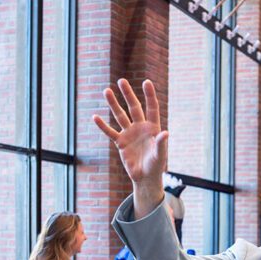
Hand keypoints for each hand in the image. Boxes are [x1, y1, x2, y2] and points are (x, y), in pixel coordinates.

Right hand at [93, 79, 167, 215]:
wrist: (145, 178)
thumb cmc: (156, 166)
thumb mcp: (160, 155)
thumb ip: (162, 144)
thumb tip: (165, 133)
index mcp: (153, 127)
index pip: (151, 107)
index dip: (149, 95)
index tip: (146, 82)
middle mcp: (140, 127)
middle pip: (133, 107)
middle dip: (128, 94)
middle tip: (121, 81)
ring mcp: (130, 134)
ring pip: (120, 116)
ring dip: (113, 104)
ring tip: (106, 91)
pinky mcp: (121, 143)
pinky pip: (110, 132)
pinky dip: (103, 126)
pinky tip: (95, 117)